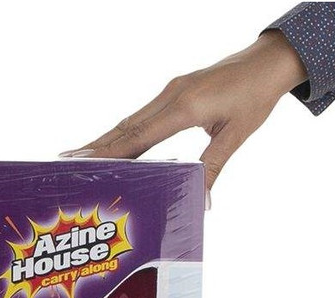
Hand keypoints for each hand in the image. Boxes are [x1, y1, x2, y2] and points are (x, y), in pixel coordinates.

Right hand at [60, 31, 306, 193]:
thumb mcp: (236, 135)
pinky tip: (116, 142)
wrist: (268, 61)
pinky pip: (143, 114)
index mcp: (185, 107)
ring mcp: (171, 91)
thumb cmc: (255, 96)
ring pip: (132, 119)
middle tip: (67, 161)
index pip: (139, 134)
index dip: (110, 150)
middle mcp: (171, 96)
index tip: (84, 160)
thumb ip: (213, 166)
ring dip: (108, 138)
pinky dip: (126, 130)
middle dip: (97, 146)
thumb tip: (200, 200)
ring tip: (82, 155)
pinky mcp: (175, 91)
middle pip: (126, 126)